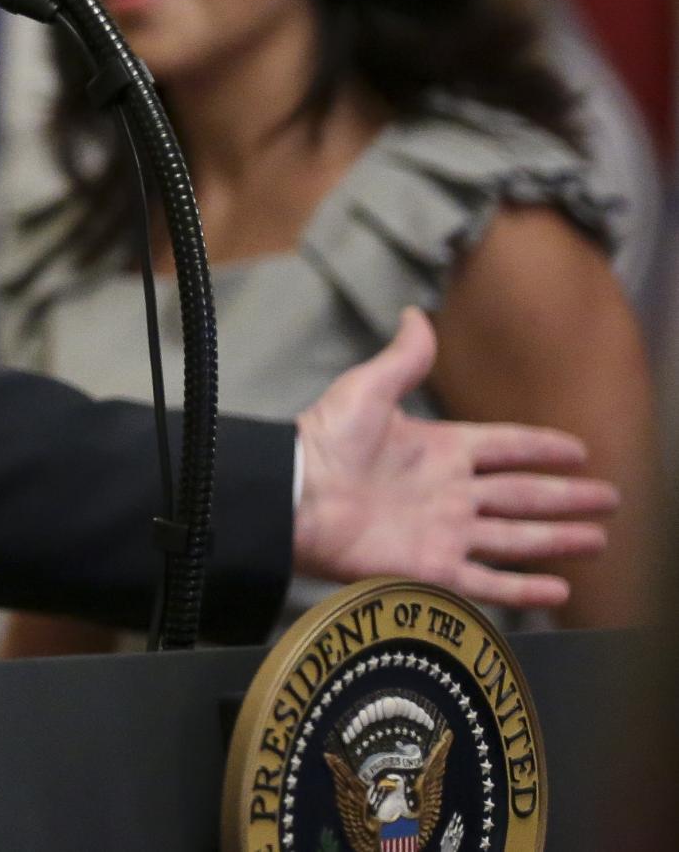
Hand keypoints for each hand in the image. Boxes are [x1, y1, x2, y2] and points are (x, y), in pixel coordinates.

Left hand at [292, 308, 616, 607]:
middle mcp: (450, 492)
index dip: (542, 447)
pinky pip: (489, 581)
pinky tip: (560, 589)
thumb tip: (416, 314)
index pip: (506, 446)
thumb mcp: (368, 390)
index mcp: (440, 448)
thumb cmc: (325, 440)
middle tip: (609, 499)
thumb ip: (404, 359)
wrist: (294, 495)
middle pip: (524, 494)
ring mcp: (445, 531)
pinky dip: (525, 586)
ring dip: (558, 539)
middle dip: (567, 497)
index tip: (578, 450)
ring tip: (598, 539)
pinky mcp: (433, 567)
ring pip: (517, 537)